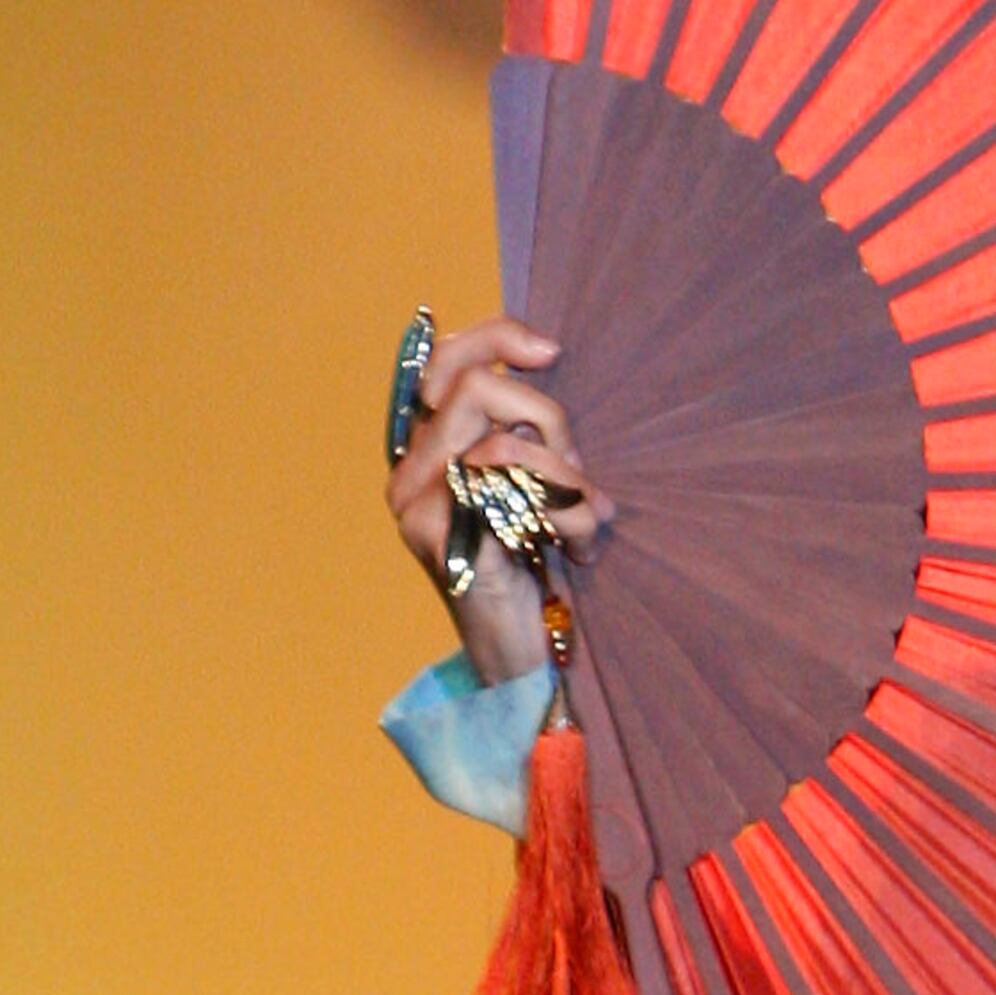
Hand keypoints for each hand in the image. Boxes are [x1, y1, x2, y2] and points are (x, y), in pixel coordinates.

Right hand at [388, 316, 609, 681]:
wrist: (519, 656)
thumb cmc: (533, 568)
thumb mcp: (534, 484)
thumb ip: (524, 431)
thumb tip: (544, 354)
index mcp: (427, 449)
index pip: (446, 361)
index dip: (497, 338)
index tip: (552, 352)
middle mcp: (409, 471)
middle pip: (477, 386)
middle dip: (549, 420)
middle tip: (579, 471)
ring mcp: (415, 504)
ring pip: (500, 441)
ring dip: (564, 477)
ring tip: (586, 518)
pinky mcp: (439, 538)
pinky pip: (511, 490)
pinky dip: (565, 512)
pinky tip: (580, 544)